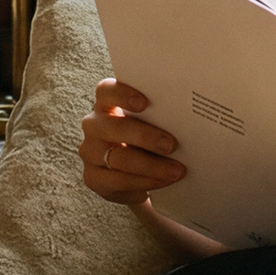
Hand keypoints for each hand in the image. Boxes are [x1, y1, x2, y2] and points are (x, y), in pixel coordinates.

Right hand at [80, 78, 184, 208]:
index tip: (145, 103)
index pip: (106, 91)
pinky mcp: (92, 177)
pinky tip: (161, 182)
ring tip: (176, 171)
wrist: (135, 173)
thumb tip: (186, 118)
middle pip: (114, 127)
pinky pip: (118, 181)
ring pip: (118, 158)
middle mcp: (94, 124)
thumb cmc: (147, 139)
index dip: (122, 95)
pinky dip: (144, 183)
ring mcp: (89, 151)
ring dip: (151, 166)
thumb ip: (159, 116)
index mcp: (106, 103)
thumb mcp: (151, 123)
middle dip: (145, 137)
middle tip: (172, 145)